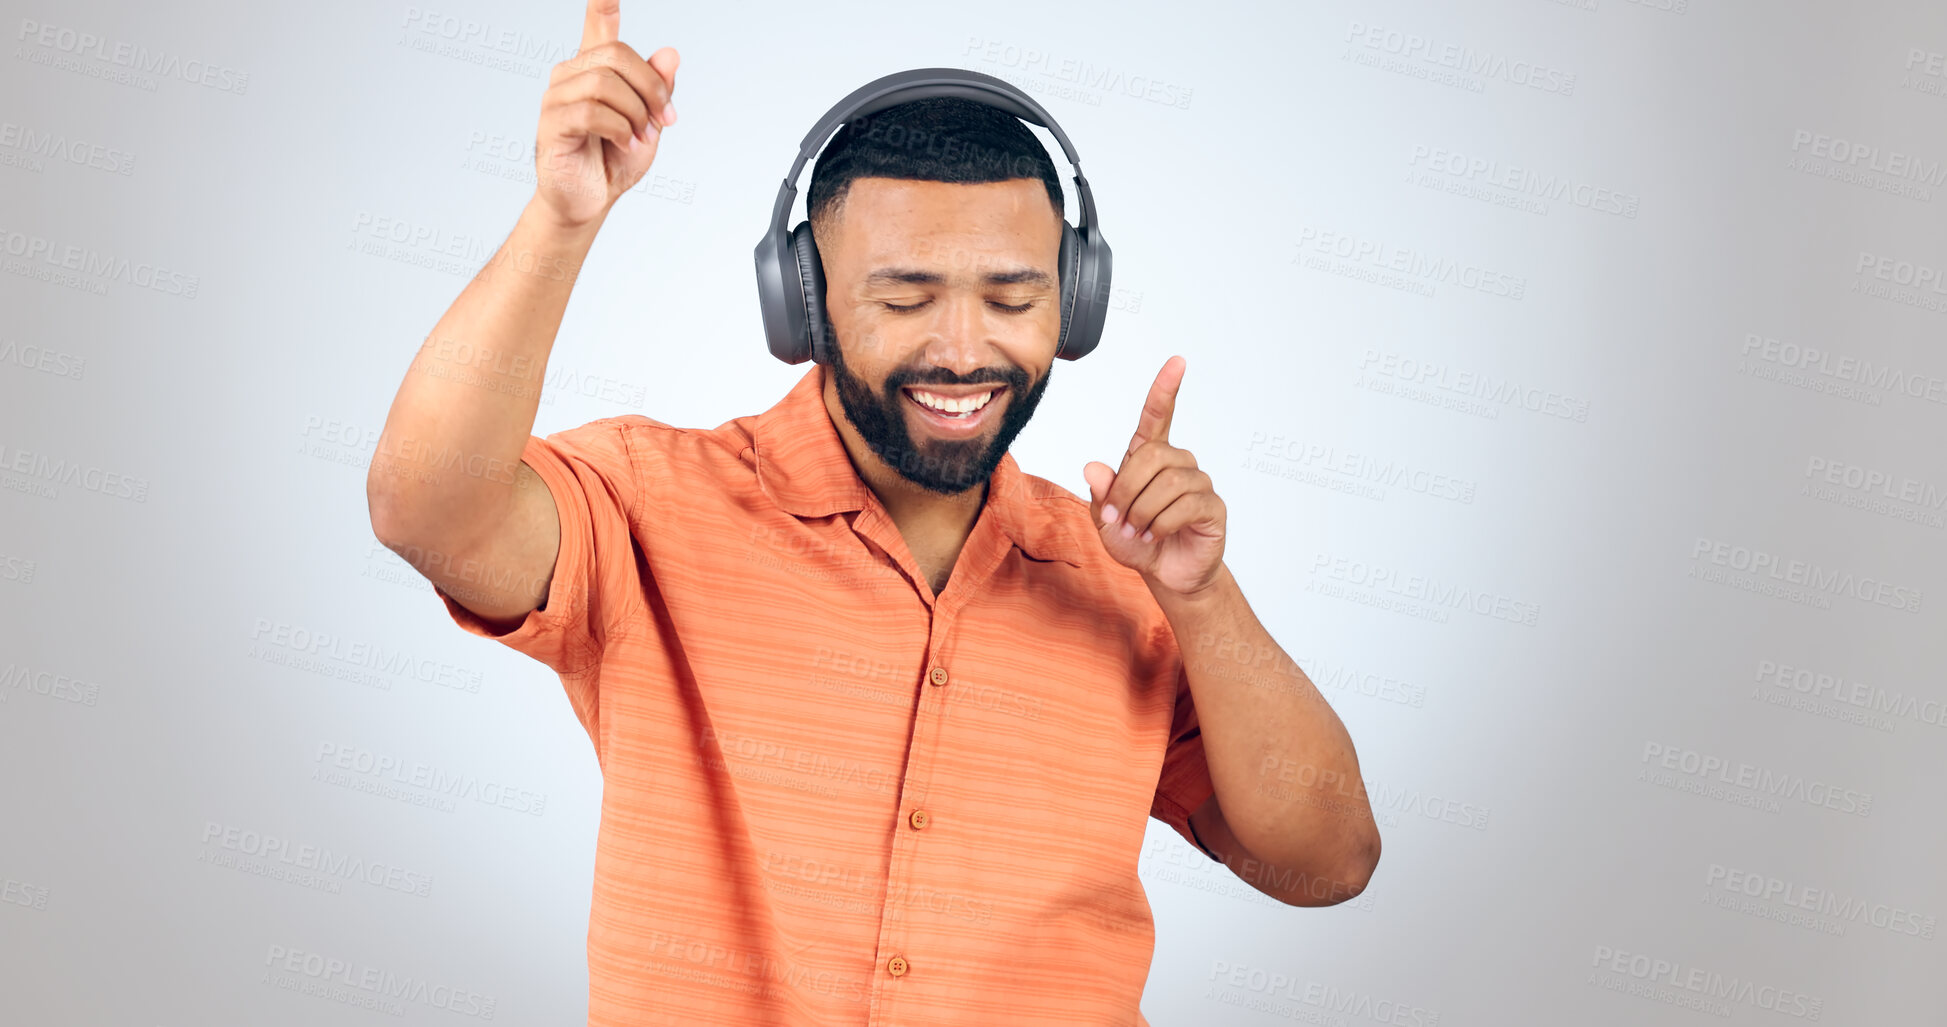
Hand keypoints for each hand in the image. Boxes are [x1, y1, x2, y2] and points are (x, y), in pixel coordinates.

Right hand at [531, 0, 678, 228]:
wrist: (592, 200)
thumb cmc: (615, 159)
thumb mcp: (649, 122)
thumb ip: (658, 89)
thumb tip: (670, 53)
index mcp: (596, 68)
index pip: (598, 24)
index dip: (602, 3)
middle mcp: (572, 74)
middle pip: (617, 54)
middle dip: (652, 87)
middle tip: (665, 119)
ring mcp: (557, 96)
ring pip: (604, 83)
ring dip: (636, 112)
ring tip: (642, 136)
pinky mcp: (552, 123)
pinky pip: (591, 111)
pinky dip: (619, 129)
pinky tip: (626, 143)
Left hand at [1083, 355, 1226, 597]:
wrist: (1165, 573)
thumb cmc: (1136, 540)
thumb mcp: (1106, 519)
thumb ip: (1100, 494)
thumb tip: (1092, 467)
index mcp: (1150, 458)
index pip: (1158, 417)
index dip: (1164, 390)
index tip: (1177, 362)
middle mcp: (1178, 463)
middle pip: (1153, 455)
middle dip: (1127, 490)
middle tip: (1117, 519)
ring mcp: (1198, 483)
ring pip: (1168, 483)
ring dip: (1142, 512)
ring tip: (1137, 531)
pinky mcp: (1211, 506)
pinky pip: (1184, 505)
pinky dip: (1161, 524)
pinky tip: (1156, 535)